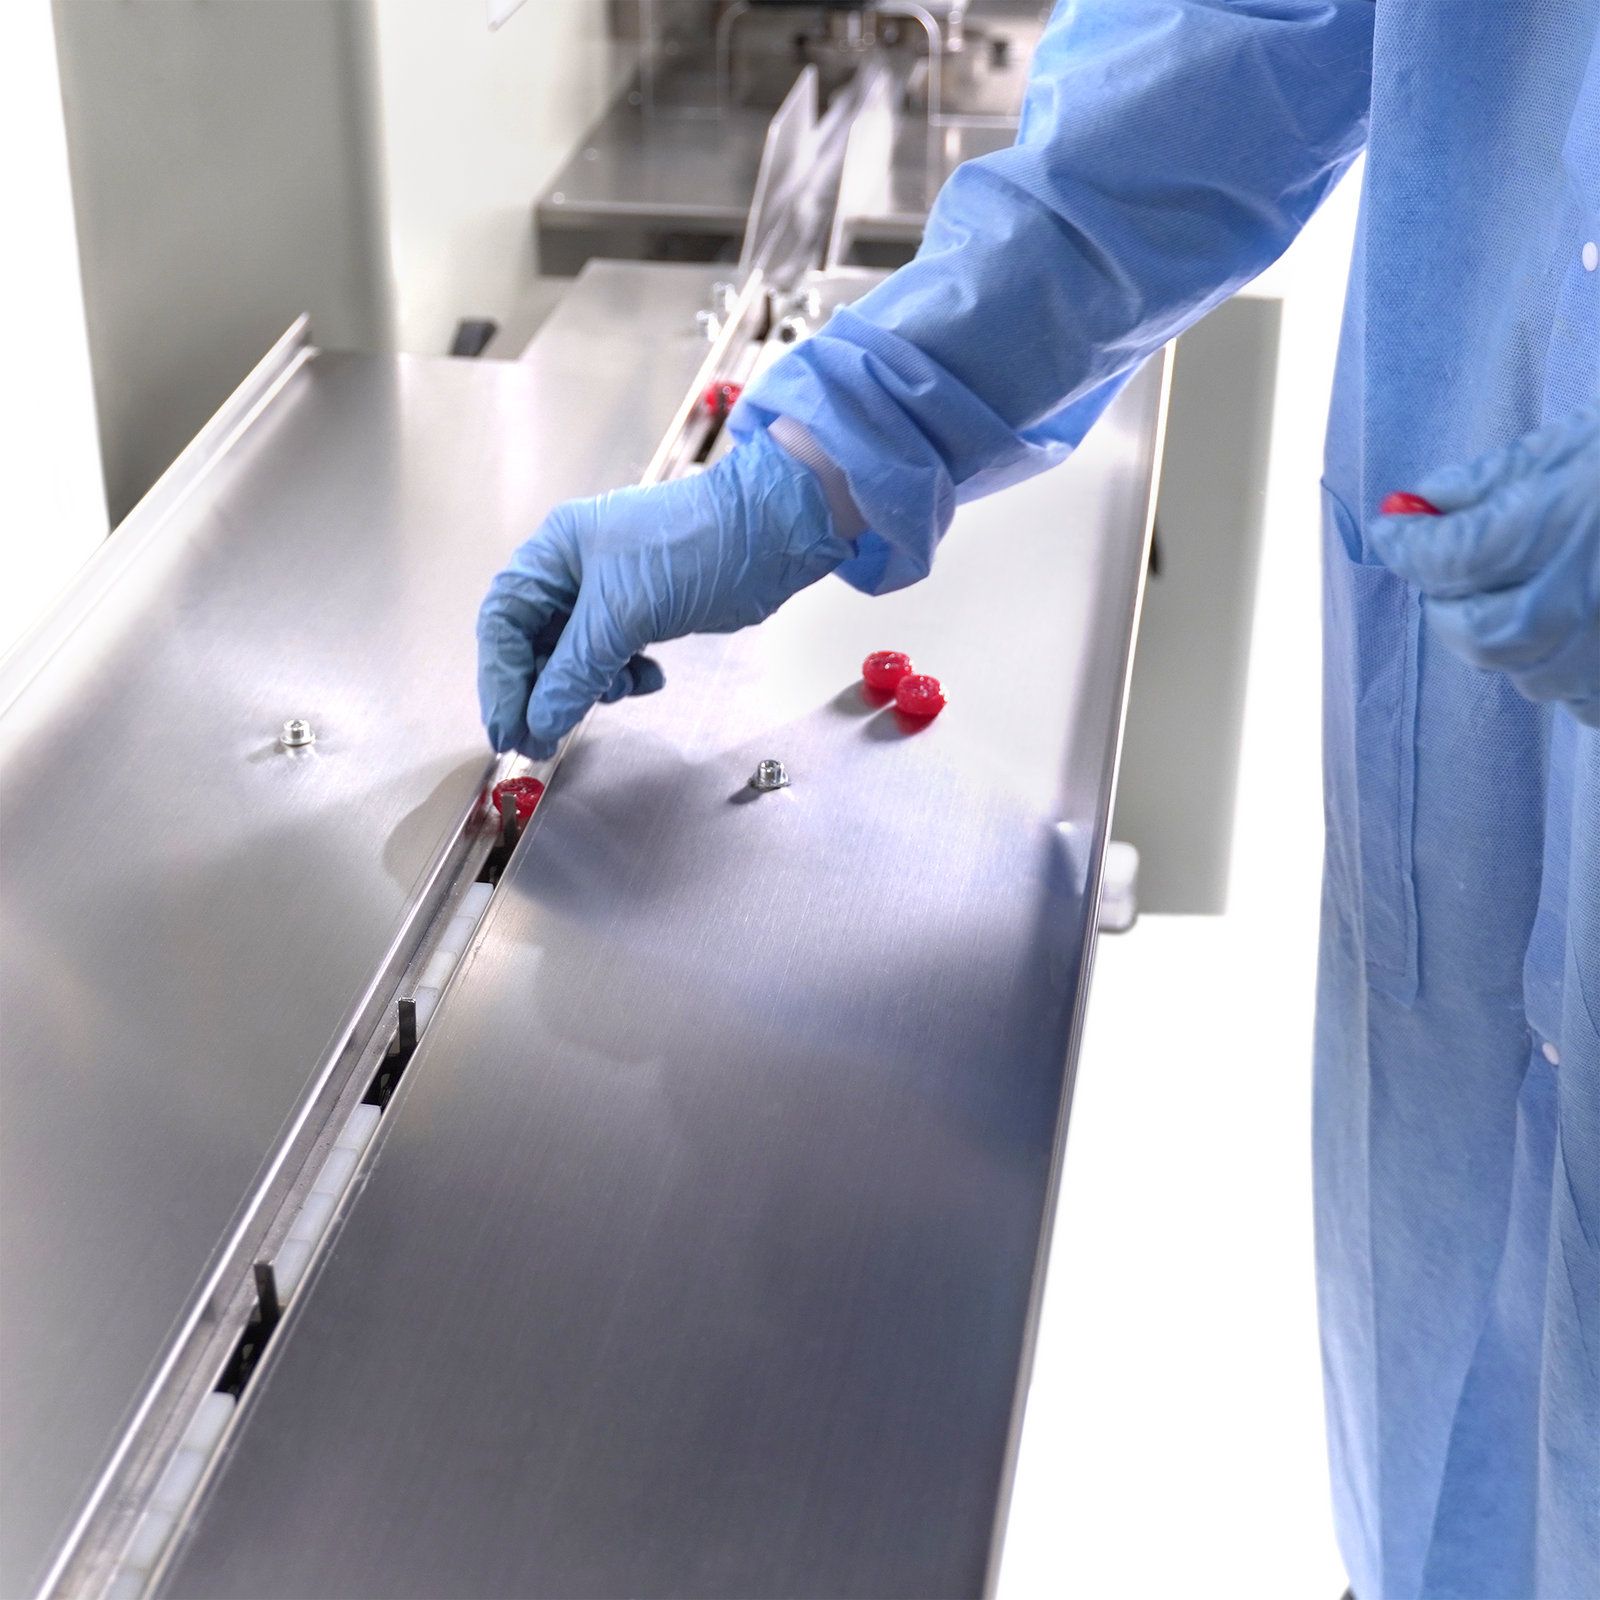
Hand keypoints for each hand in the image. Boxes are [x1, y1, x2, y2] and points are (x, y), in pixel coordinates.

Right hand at [477, 430, 851, 757]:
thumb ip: (575, 671)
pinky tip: (649, 677)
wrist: (767, 536)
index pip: (503, 622)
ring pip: (574, 657)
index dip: (500, 679)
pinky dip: (624, 676)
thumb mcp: (622, 613)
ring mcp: (609, 593)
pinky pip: (611, 658)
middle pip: (534, 644)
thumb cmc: (695, 545)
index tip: (507, 727)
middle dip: (543, 691)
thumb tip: (541, 719)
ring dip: (589, 686)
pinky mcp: (641, 613)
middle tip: (544, 737)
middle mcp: (573, 570)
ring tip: (617, 693)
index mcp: (554, 552)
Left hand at [1371, 402, 1599, 726]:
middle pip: (1468, 628)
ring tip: (1524, 590)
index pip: (1439, 558)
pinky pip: (1571, 694)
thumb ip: (1489, 480)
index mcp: (1549, 532)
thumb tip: (1418, 504)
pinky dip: (1557, 663)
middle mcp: (1569, 607)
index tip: (1399, 527)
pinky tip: (1578, 625)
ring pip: (1514, 666)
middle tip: (1449, 570)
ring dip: (1499, 631)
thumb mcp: (1576, 449)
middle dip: (1448, 598)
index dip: (1408, 540)